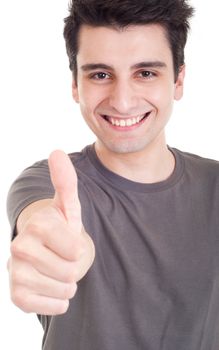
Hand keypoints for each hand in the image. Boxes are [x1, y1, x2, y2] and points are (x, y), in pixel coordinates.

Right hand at [8, 150, 94, 314]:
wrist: (46, 253)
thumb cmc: (60, 229)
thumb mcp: (68, 206)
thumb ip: (66, 181)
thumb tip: (56, 151)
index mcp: (36, 224)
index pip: (75, 247)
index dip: (78, 247)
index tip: (68, 241)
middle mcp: (19, 247)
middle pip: (70, 270)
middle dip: (74, 266)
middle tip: (63, 257)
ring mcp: (15, 272)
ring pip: (63, 289)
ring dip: (68, 282)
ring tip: (58, 270)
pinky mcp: (16, 296)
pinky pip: (52, 306)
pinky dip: (60, 300)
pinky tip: (51, 286)